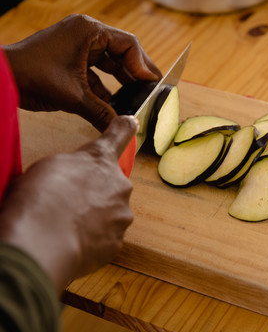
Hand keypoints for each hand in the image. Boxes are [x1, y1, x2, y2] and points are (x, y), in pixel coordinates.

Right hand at [0, 116, 137, 293]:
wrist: (42, 243)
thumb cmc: (39, 199)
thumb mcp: (48, 167)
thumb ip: (71, 167)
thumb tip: (71, 176)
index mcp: (100, 160)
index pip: (118, 136)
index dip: (124, 128)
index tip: (131, 122)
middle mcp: (119, 186)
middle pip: (109, 186)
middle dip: (92, 193)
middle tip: (64, 203)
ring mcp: (121, 216)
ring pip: (108, 214)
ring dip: (92, 218)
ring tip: (62, 226)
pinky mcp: (116, 244)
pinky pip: (103, 239)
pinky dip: (89, 241)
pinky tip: (69, 242)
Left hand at [3, 14, 161, 131]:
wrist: (2, 79)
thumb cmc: (33, 75)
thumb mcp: (74, 96)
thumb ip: (103, 112)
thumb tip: (124, 127)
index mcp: (89, 31)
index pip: (129, 45)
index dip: (144, 66)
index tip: (153, 85)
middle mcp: (86, 35)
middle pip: (122, 53)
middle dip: (137, 74)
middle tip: (152, 91)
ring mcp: (77, 47)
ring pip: (110, 64)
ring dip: (123, 82)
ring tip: (138, 98)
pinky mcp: (70, 62)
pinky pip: (96, 74)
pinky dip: (106, 89)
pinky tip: (116, 105)